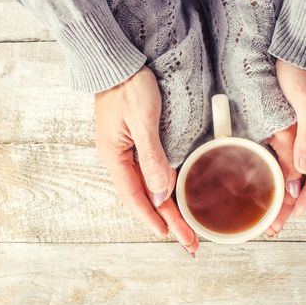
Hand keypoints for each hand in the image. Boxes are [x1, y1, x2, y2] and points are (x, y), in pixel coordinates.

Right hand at [94, 66, 198, 254]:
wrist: (118, 61)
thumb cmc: (129, 87)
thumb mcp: (143, 121)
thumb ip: (152, 158)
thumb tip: (161, 194)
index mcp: (115, 157)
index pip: (135, 197)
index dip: (153, 218)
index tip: (170, 236)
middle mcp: (121, 159)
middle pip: (146, 197)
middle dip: (168, 221)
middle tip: (190, 243)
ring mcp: (129, 152)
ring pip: (150, 188)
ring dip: (168, 209)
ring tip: (186, 229)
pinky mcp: (138, 143)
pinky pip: (151, 174)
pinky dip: (165, 191)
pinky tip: (175, 200)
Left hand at [266, 60, 305, 233]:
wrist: (296, 42)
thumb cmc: (303, 68)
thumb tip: (303, 171)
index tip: (294, 214)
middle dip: (295, 198)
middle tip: (278, 222)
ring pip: (300, 165)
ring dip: (288, 187)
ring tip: (275, 210)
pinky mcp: (298, 122)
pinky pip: (290, 152)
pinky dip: (282, 168)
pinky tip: (274, 182)